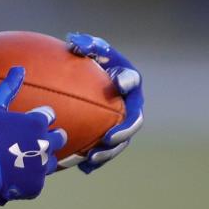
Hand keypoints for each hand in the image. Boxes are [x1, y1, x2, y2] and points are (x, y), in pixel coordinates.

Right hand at [0, 67, 66, 207]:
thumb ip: (8, 87)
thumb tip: (19, 68)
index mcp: (38, 123)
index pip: (50, 115)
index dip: (39, 117)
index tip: (27, 123)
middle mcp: (45, 144)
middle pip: (59, 137)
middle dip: (50, 137)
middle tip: (32, 142)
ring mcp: (42, 167)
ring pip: (51, 160)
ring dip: (42, 159)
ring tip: (24, 160)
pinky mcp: (37, 186)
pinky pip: (38, 180)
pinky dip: (29, 178)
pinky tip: (16, 175)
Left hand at [61, 32, 143, 172]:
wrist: (88, 82)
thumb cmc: (89, 62)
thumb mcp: (88, 51)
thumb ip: (85, 45)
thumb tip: (74, 42)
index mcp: (128, 80)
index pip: (131, 79)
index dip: (127, 81)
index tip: (118, 84)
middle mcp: (131, 104)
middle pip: (134, 121)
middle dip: (123, 131)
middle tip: (109, 138)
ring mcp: (124, 123)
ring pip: (121, 142)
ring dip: (108, 152)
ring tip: (92, 158)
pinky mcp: (112, 137)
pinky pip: (106, 151)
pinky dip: (96, 160)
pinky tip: (83, 166)